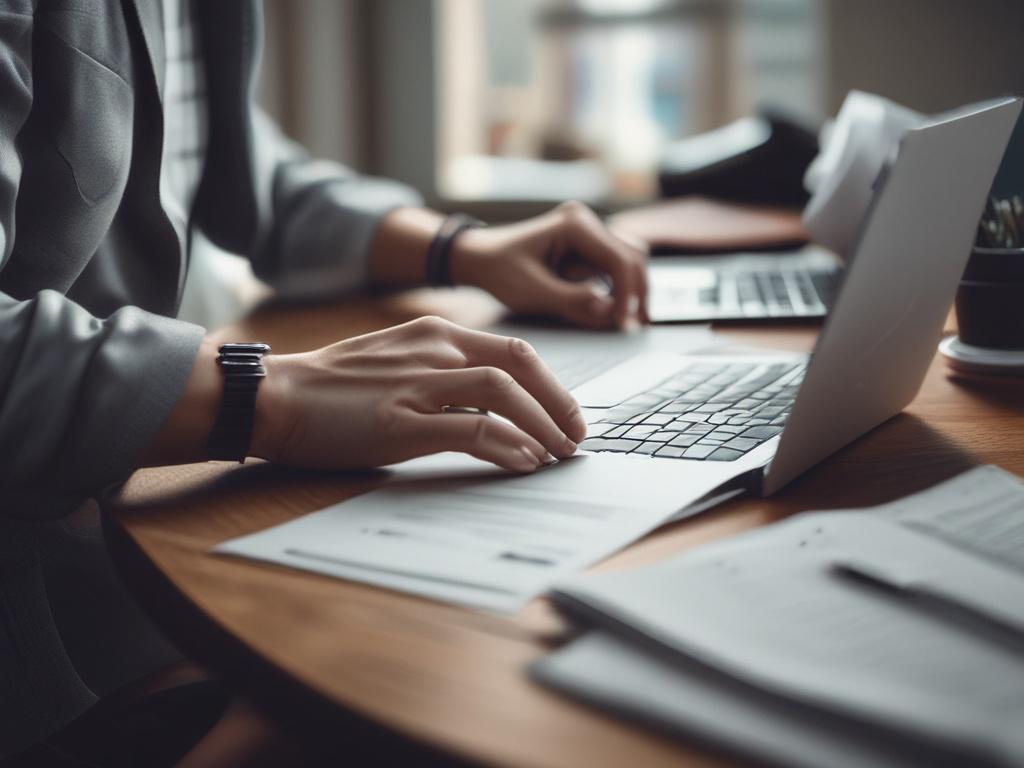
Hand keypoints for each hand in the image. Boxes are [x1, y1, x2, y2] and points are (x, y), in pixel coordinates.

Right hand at [252, 316, 586, 472]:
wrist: (276, 396)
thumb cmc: (335, 386)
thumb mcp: (398, 361)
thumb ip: (443, 374)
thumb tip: (492, 409)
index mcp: (436, 333)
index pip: (514, 351)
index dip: (551, 384)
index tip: (566, 413)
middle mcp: (433, 350)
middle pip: (520, 367)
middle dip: (559, 404)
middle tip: (576, 438)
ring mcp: (417, 384)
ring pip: (503, 394)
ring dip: (541, 426)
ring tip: (558, 454)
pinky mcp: (399, 422)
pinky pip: (471, 430)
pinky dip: (506, 446)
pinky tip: (524, 463)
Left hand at [451, 201, 648, 328]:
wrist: (479, 257)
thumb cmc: (498, 270)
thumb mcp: (531, 291)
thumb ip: (572, 301)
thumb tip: (609, 311)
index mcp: (574, 224)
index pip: (618, 259)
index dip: (627, 293)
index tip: (623, 323)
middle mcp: (586, 221)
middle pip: (633, 256)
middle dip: (638, 292)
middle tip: (636, 326)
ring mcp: (588, 232)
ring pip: (629, 260)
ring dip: (632, 290)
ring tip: (630, 323)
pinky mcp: (586, 246)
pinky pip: (614, 266)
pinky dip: (620, 288)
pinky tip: (617, 312)